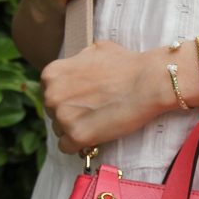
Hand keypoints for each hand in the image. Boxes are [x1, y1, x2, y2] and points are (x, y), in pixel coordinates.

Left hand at [41, 42, 175, 152]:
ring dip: (76, 129)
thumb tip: (77, 67)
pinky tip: (95, 135)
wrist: (148, 82)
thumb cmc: (127, 64)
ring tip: (99, 121)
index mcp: (52, 74)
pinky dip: (81, 144)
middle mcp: (51, 95)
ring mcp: (62, 117)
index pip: (50, 93)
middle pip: (53, 113)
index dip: (69, 97)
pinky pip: (67, 147)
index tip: (86, 99)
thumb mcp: (95, 50)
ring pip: (60, 131)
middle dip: (72, 113)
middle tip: (96, 110)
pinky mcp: (76, 136)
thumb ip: (77, 61)